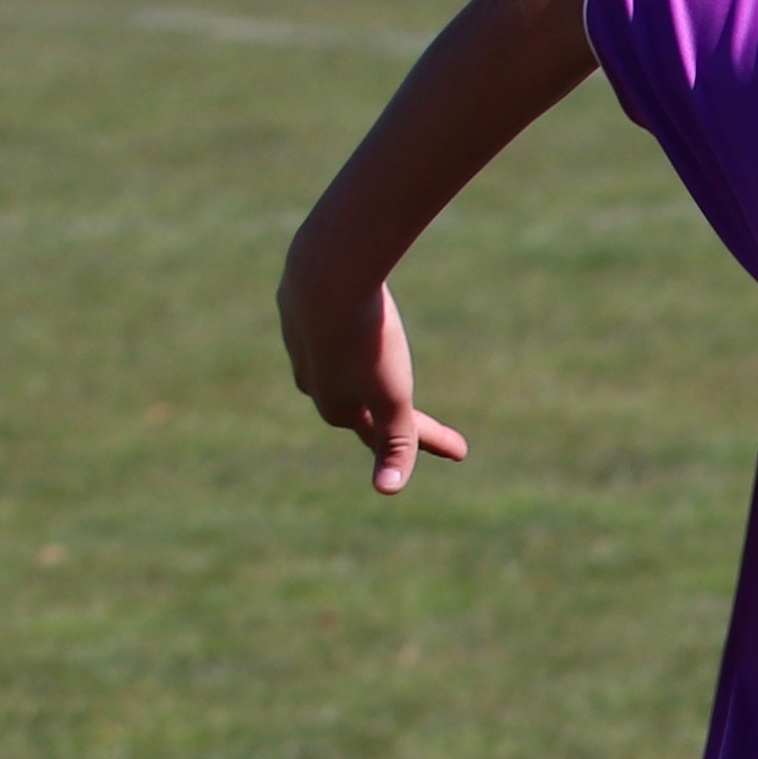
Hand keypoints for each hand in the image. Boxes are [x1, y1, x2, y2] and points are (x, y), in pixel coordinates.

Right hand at [277, 265, 467, 495]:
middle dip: (391, 415)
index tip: (463, 451)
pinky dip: (341, 333)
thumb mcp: (392, 397)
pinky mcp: (294, 304)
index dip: (428, 440)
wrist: (328, 267)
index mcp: (334, 408)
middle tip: (419, 419)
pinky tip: (343, 325)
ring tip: (375, 372)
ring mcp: (299, 341)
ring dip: (357, 374)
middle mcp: (311, 381)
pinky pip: (324, 327)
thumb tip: (387, 491)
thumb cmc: (366, 338)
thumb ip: (394, 443)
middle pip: (361, 404)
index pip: (387, 437)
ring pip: (337, 364)